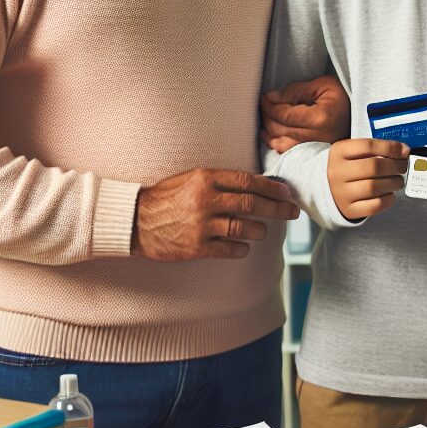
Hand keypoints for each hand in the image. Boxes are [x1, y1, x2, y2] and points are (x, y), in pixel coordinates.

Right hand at [132, 169, 298, 260]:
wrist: (134, 220)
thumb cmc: (166, 197)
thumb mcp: (192, 178)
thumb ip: (221, 181)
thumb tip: (255, 185)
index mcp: (207, 178)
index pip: (249, 181)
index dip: (272, 187)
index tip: (286, 192)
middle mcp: (206, 200)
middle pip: (252, 204)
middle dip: (278, 208)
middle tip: (292, 212)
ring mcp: (201, 225)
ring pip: (243, 227)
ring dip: (259, 230)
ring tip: (263, 230)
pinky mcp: (195, 247)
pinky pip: (228, 249)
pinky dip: (241, 249)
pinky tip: (244, 247)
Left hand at [260, 75, 350, 152]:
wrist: (359, 115)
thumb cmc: (342, 98)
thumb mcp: (323, 85)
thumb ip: (296, 90)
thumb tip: (272, 97)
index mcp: (321, 118)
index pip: (285, 115)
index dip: (270, 105)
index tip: (265, 97)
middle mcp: (317, 137)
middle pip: (279, 129)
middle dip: (267, 115)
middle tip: (264, 103)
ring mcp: (314, 150)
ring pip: (279, 143)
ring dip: (268, 129)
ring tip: (267, 116)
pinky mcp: (312, 155)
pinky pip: (285, 152)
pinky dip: (274, 141)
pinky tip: (271, 132)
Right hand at [328, 138, 408, 220]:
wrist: (329, 187)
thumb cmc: (349, 165)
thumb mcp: (355, 150)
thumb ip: (378, 148)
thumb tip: (404, 150)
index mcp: (339, 151)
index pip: (368, 146)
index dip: (390, 147)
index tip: (404, 150)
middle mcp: (337, 172)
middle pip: (374, 167)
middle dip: (395, 166)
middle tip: (403, 166)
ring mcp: (341, 192)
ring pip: (374, 187)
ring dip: (393, 182)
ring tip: (398, 180)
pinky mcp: (348, 209)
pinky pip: (374, 206)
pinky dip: (388, 199)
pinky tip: (390, 193)